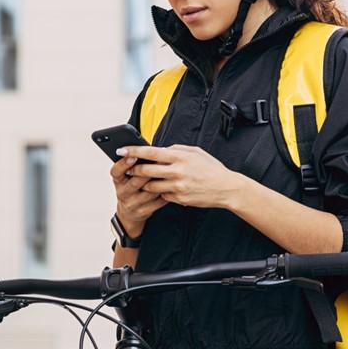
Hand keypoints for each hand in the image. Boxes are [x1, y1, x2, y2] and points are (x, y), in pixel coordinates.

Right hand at [110, 155, 167, 235]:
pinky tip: (172, 185)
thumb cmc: (132, 187)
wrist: (130, 212)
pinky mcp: (143, 211)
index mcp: (118, 181)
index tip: (133, 156)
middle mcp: (122, 193)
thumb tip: (146, 149)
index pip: (116, 171)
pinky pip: (158, 201)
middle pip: (135, 182)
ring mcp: (132, 204)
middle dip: (147, 171)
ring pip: (149, 191)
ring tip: (169, 171)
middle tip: (159, 161)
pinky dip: (166, 192)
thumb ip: (134, 165)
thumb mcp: (127, 177)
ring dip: (160, 181)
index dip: (124, 164)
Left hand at [120, 145, 246, 209]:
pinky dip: (160, 191)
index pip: (150, 152)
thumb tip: (160, 149)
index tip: (121, 150)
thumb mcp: (195, 152)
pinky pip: (162, 195)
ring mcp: (177, 187)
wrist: (226, 188)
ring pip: (150, 185)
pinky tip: (165, 188)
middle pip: (146, 170)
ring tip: (145, 179)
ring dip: (145, 182)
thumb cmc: (211, 168)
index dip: (133, 151)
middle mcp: (177, 172)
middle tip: (129, 168)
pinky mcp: (179, 199)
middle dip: (134, 169)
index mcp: (179, 157)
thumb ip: (176, 149)